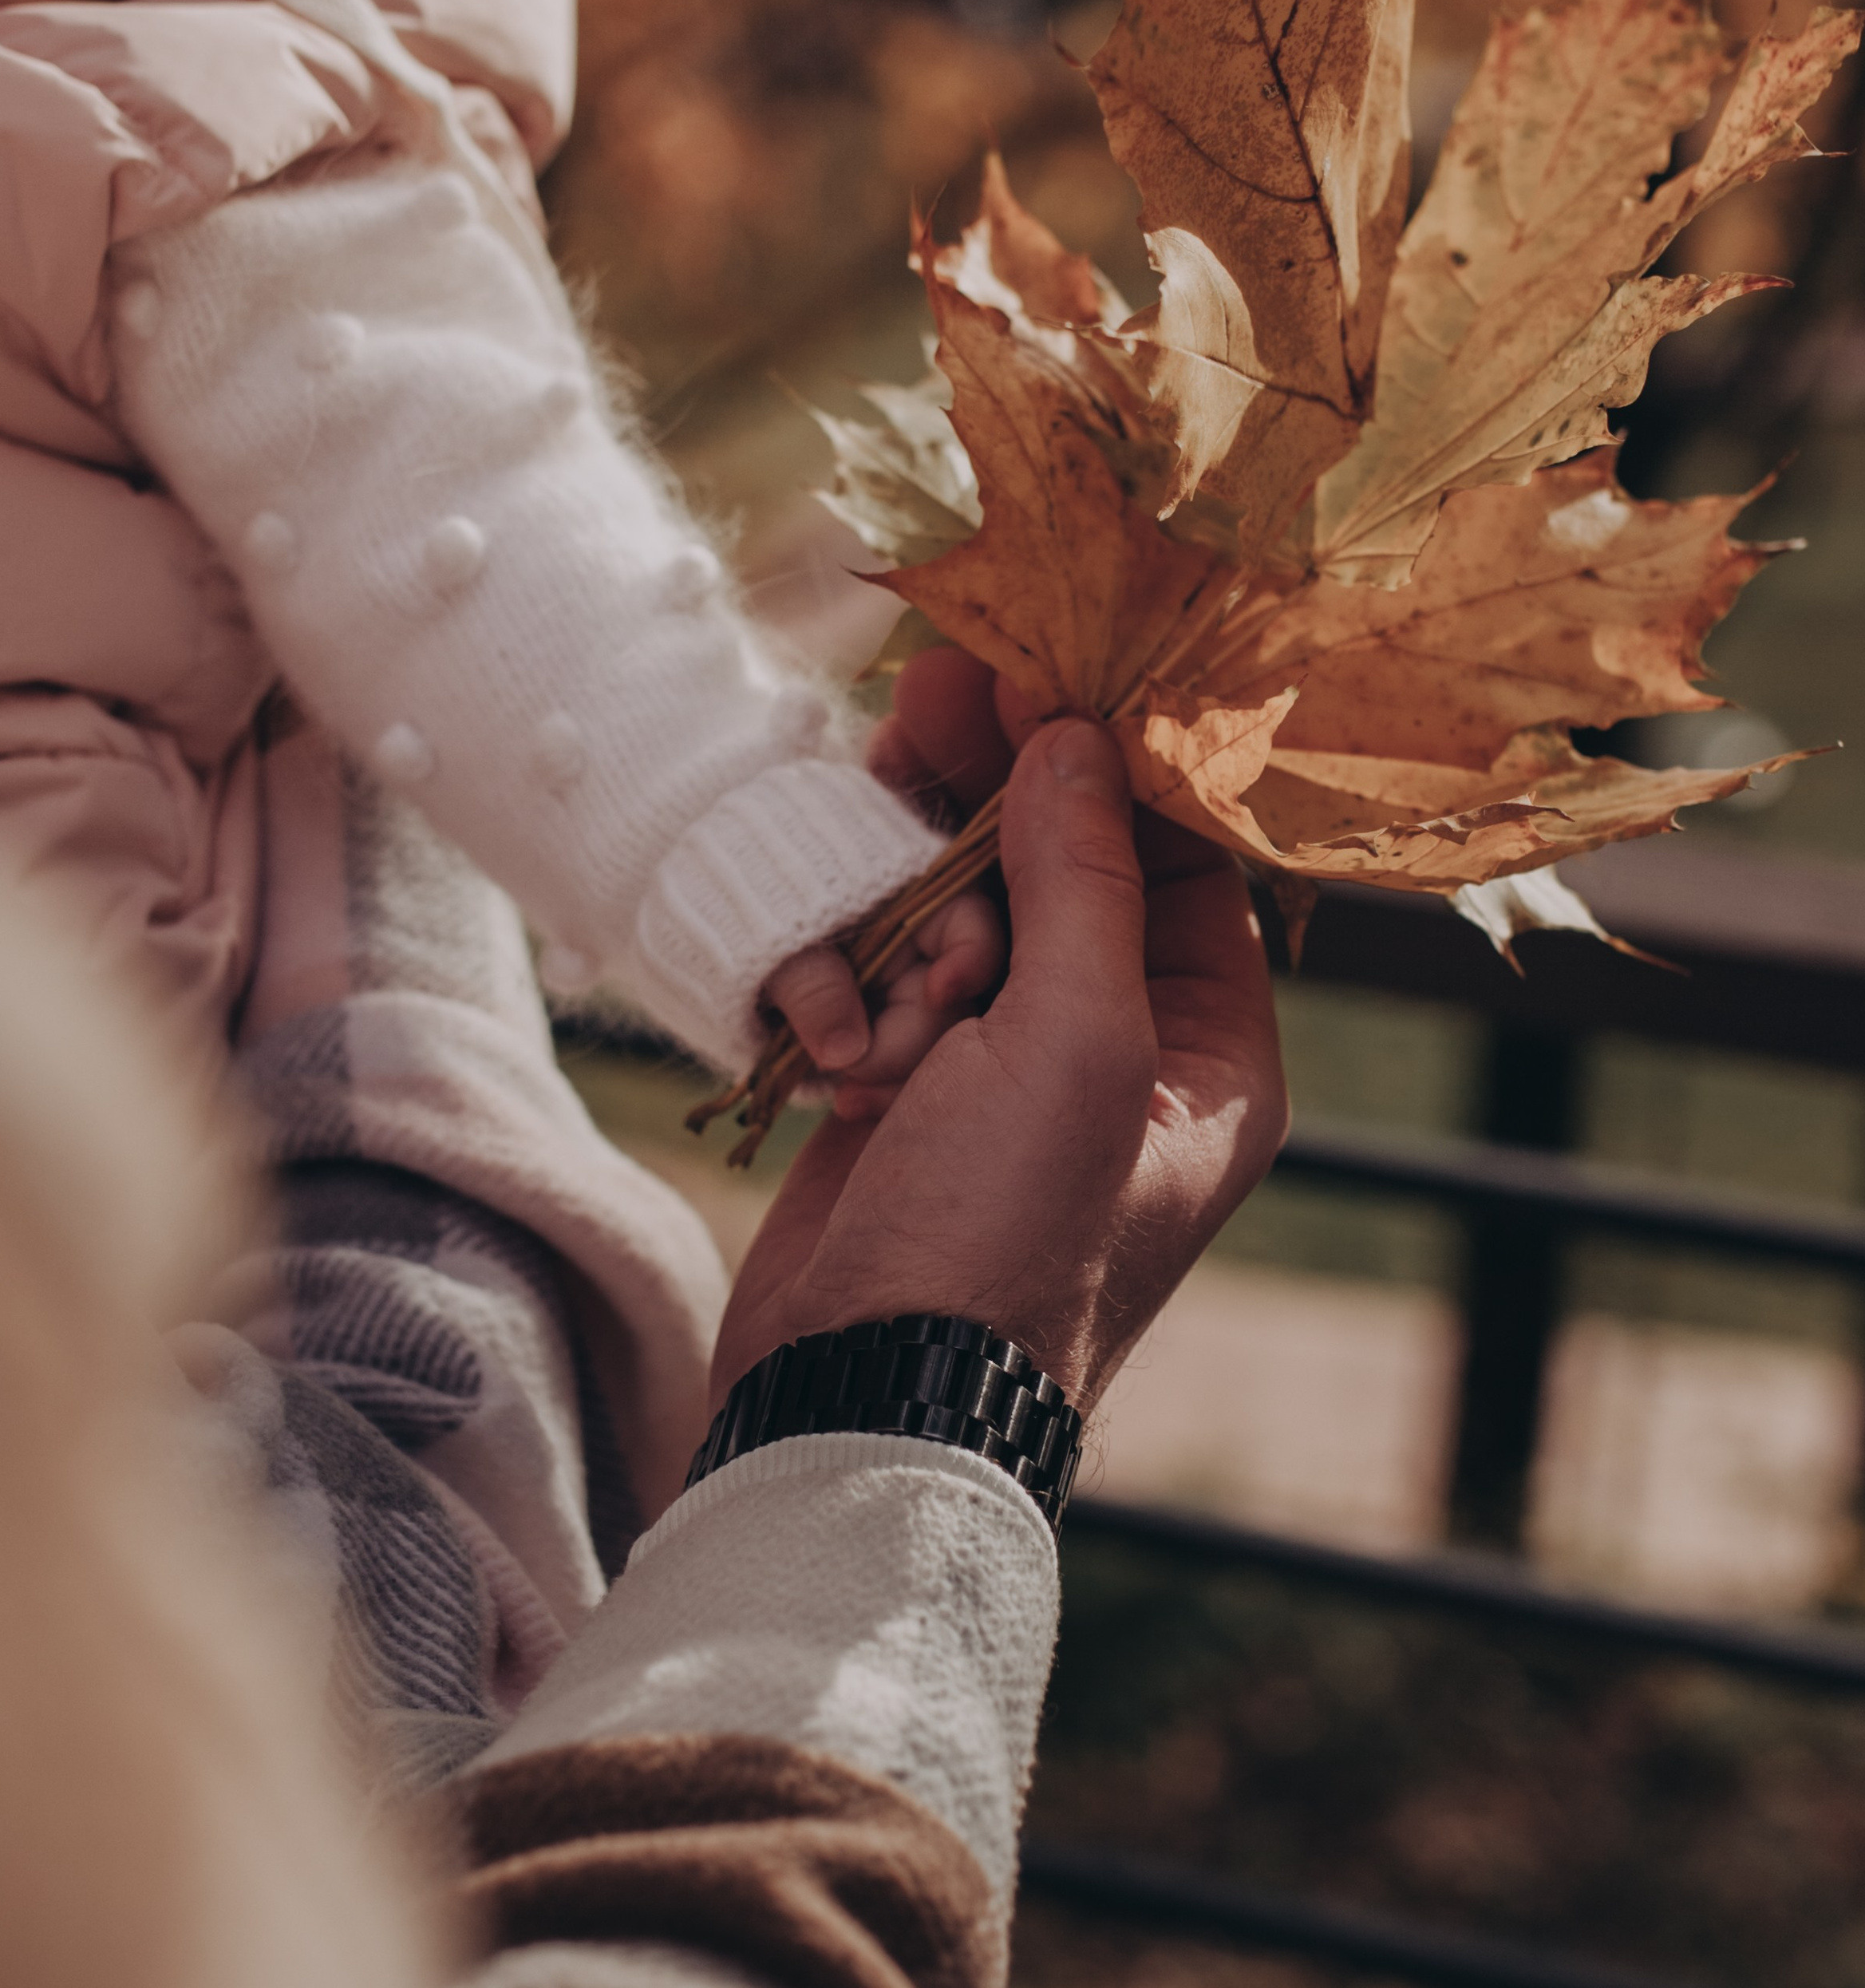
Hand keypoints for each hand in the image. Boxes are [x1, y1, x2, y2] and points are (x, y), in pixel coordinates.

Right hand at [716, 654, 1286, 1413]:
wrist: (859, 1395)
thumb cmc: (1008, 1238)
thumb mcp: (1076, 1043)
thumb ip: (1079, 879)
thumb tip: (1076, 739)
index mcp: (1211, 1046)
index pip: (1182, 855)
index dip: (1110, 755)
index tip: (1039, 663)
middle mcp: (1120, 1045)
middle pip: (1058, 861)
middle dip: (991, 796)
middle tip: (927, 690)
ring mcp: (1004, 1064)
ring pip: (957, 904)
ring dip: (912, 908)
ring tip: (886, 930)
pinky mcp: (905, 1081)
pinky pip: (883, 969)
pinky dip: (856, 981)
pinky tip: (848, 1036)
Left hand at [759, 892, 1004, 1121]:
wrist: (721, 943)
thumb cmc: (749, 917)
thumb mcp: (771, 938)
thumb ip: (812, 985)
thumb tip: (847, 1051)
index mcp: (916, 905)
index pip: (973, 924)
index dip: (971, 956)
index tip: (939, 989)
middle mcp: (930, 956)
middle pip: (960, 1004)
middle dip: (913, 1043)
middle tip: (853, 1071)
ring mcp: (915, 1002)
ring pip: (940, 1051)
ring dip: (897, 1080)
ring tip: (846, 1099)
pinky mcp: (895, 1042)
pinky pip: (910, 1075)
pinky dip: (884, 1092)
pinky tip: (848, 1105)